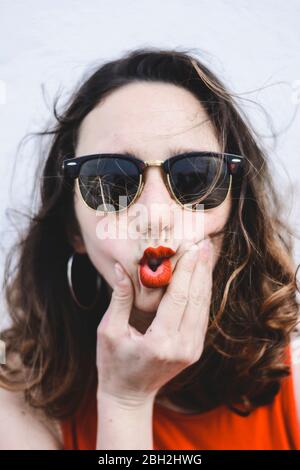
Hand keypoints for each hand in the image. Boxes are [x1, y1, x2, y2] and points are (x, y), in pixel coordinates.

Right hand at [96, 238, 212, 406]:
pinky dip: (202, 292)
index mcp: (161, 343)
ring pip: (203, 305)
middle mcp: (183, 346)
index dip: (187, 270)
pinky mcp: (195, 348)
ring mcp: (192, 349)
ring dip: (205, 277)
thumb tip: (121, 268)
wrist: (129, 395)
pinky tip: (201, 274)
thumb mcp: (109, 331)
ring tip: (206, 252)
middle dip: (201, 267)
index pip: (179, 298)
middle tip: (203, 241)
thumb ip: (119, 299)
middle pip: (196, 299)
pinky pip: (201, 314)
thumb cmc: (113, 363)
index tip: (191, 246)